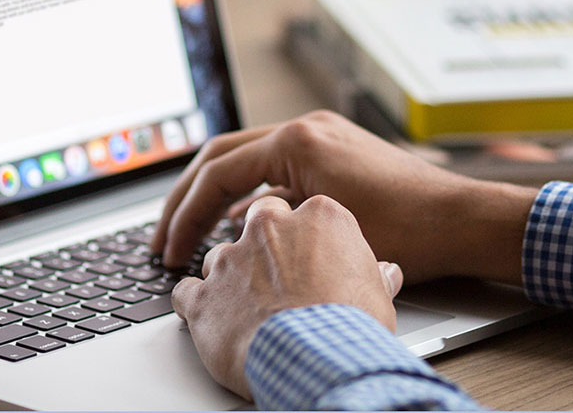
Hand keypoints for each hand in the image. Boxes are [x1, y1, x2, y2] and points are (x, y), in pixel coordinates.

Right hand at [152, 110, 536, 283]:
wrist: (463, 219)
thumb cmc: (408, 229)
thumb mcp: (323, 229)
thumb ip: (267, 221)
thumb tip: (228, 232)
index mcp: (298, 140)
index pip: (218, 173)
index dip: (185, 215)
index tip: (169, 249)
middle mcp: (305, 128)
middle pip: (221, 156)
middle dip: (186, 198)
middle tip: (163, 237)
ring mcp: (320, 134)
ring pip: (245, 158)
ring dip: (214, 194)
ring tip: (191, 231)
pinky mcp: (332, 149)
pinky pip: (273, 167)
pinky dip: (249, 193)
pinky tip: (238, 224)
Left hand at [172, 194, 402, 399]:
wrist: (316, 360)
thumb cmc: (351, 327)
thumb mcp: (378, 295)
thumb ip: (373, 274)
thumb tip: (386, 274)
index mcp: (317, 217)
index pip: (304, 212)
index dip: (306, 240)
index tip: (310, 258)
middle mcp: (269, 228)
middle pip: (258, 222)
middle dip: (263, 245)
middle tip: (277, 277)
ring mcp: (231, 259)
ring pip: (220, 256)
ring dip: (230, 278)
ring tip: (248, 309)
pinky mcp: (203, 295)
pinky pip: (187, 292)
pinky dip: (195, 304)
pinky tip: (212, 321)